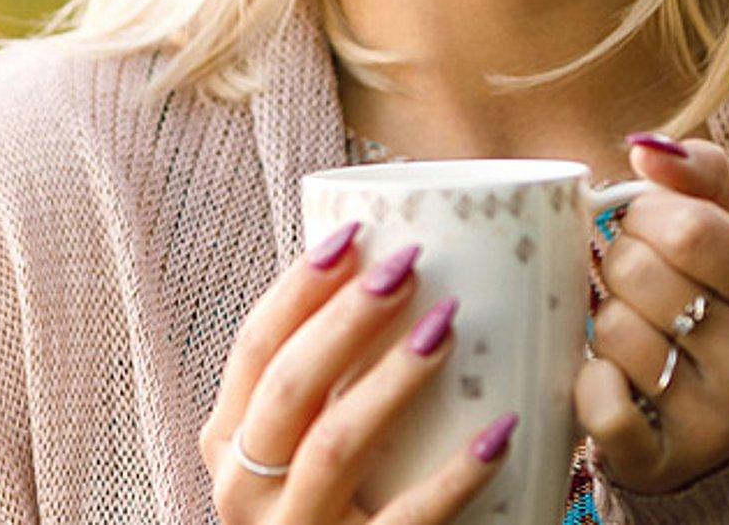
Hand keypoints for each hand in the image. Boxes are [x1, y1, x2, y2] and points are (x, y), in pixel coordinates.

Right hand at [199, 222, 518, 523]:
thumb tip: (402, 270)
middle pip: (289, 386)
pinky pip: (407, 522)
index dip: (300, 286)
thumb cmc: (333, 500)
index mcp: (229, 441)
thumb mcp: (299, 442)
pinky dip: (454, 476)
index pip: (254, 346)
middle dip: (347, 317)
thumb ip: (325, 377)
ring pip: (333, 445)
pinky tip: (499, 432)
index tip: (355, 233)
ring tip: (446, 327)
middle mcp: (243, 491)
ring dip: (392, 379)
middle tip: (408, 266)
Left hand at [574, 135, 728, 493]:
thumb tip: (646, 148)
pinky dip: (591, 383)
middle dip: (620, 263)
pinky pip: (601, 407)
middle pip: (642, 276)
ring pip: (614, 334)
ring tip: (638, 328)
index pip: (689, 227)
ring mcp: (718, 422)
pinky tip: (612, 375)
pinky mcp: (668, 464)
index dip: (645, 215)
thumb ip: (700, 174)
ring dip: (606, 321)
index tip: (643, 223)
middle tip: (638, 278)